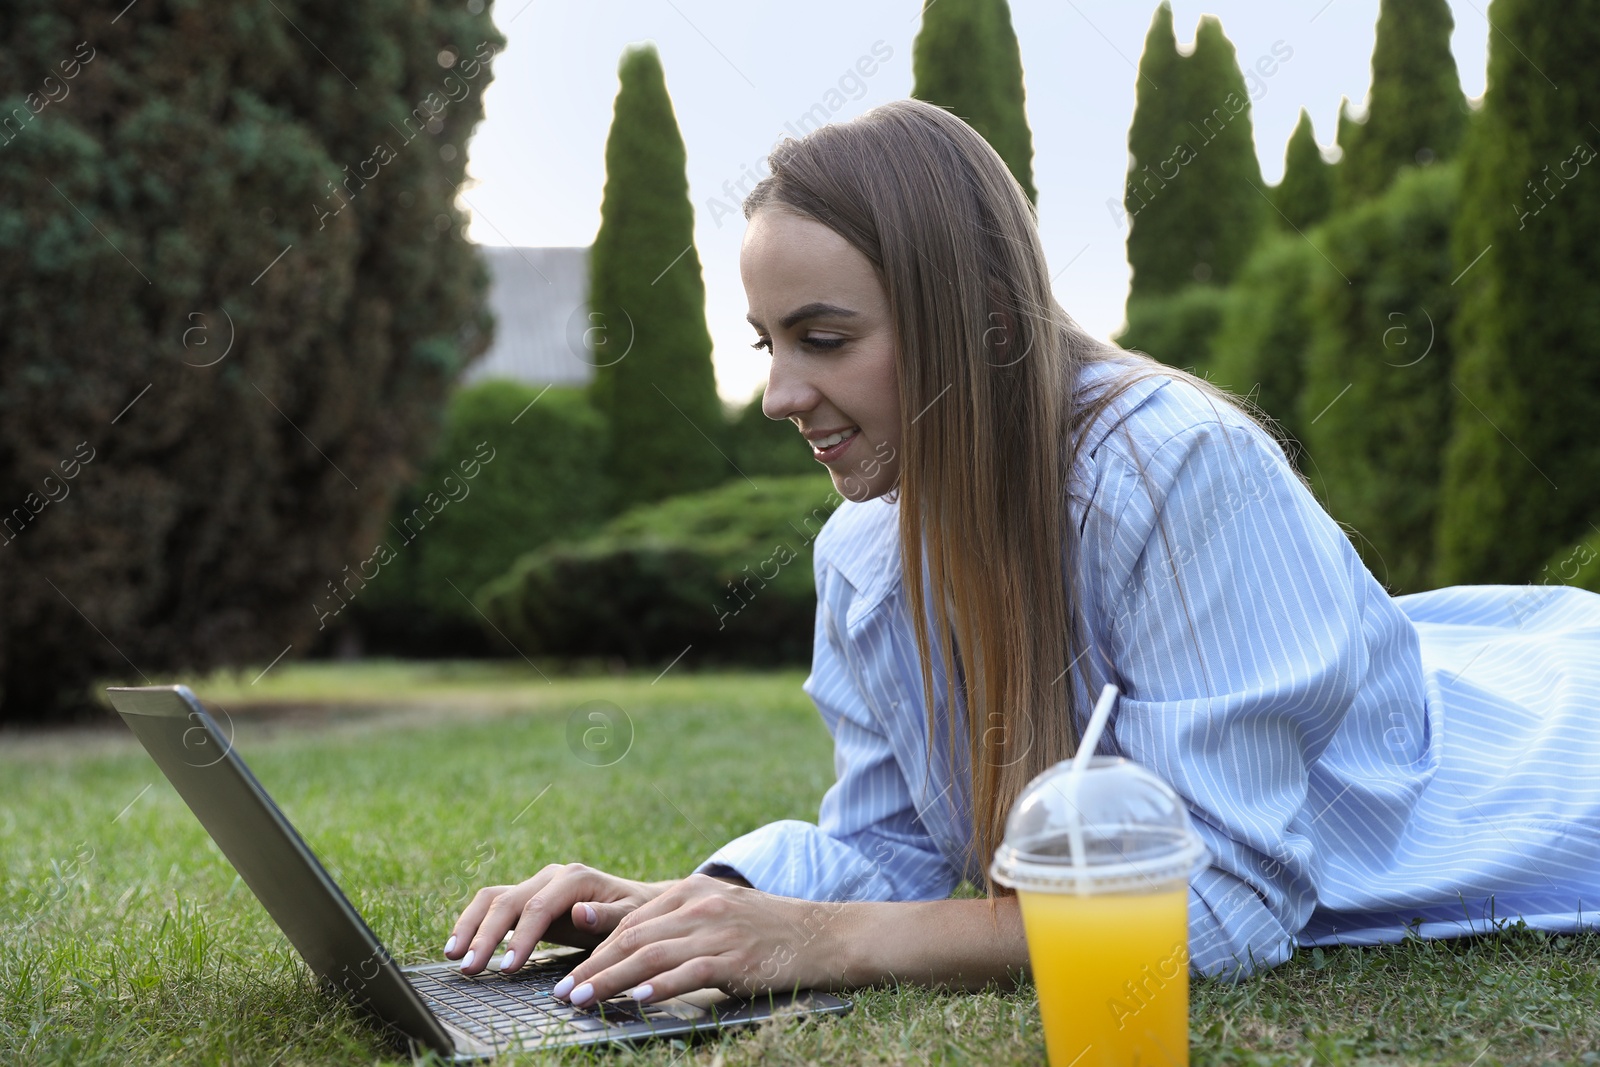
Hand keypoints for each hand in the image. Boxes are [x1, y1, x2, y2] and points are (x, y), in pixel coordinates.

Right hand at [445, 862, 671, 974]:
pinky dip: (474, 922)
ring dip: (470, 925)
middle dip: (485, 935)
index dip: (520, 938)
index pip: (538, 907)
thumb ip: (606, 916)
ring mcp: (536, 884)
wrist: (635, 901)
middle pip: (509, 901)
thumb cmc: (635, 913)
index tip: (506, 967)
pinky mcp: (527, 897)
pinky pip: (494, 905)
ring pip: (493, 898)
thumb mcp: (631, 916)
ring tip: (452, 955)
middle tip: (469, 968)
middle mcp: (550, 876)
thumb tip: (579, 912)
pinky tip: (459, 945)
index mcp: (574, 878)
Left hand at [548, 873, 840, 1008]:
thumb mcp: (719, 913)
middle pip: (632, 937)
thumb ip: (680, 924)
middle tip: (563, 991)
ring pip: (651, 955)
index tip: (571, 971)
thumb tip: (635, 956)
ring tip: (582, 1000)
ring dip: (610, 980)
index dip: (596, 949)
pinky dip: (659, 986)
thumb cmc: (767, 930)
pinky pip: (688, 972)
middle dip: (592, 967)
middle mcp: (699, 904)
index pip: (631, 921)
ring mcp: (717, 930)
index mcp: (690, 890)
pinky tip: (637, 999)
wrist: (823, 935)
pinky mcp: (735, 958)